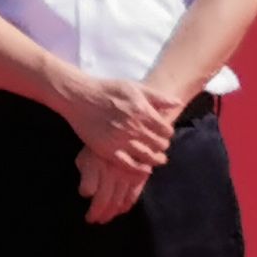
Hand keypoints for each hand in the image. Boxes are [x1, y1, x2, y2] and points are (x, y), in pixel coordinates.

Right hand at [58, 71, 175, 175]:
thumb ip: (157, 97)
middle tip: (160, 147)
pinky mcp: (108, 150)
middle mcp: (134, 127)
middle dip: (162, 146)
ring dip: (156, 159)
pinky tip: (144, 168)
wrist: (79, 96)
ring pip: (148, 156)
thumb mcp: (134, 87)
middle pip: (159, 144)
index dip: (167, 133)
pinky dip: (140, 169)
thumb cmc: (107, 90)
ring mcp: (121, 140)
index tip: (163, 134)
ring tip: (157, 160)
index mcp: (143, 112)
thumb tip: (177, 103)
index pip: (166, 130)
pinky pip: (129, 164)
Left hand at [79, 144, 150, 223]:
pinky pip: (133, 195)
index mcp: (97, 166)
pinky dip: (126, 205)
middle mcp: (112, 174)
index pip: (91, 190)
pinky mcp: (140, 177)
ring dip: (112, 212)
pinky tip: (121, 210)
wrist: (127, 133)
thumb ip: (86, 173)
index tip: (87, 210)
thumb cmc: (101, 146)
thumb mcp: (86, 156)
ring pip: (119, 200)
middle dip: (99, 212)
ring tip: (104, 219)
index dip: (90, 202)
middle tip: (93, 220)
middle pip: (105, 199)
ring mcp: (127, 176)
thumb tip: (86, 193)